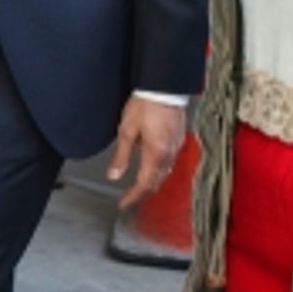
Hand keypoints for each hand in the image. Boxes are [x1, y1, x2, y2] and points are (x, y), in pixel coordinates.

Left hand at [106, 97, 186, 211]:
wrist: (164, 87)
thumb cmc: (146, 104)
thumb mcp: (126, 131)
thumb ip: (121, 156)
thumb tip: (114, 176)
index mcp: (155, 154)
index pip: (144, 184)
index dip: (133, 197)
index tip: (123, 204)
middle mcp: (169, 153)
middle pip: (156, 181)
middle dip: (142, 192)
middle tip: (130, 198)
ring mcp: (176, 146)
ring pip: (165, 173)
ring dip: (152, 182)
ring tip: (140, 186)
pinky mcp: (179, 139)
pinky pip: (170, 161)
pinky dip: (160, 170)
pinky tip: (153, 167)